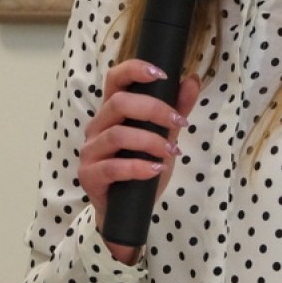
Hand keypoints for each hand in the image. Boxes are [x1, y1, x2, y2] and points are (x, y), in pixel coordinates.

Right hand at [79, 60, 200, 262]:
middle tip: (179, 121)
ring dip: (151, 141)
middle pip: (119, 103)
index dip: (135, 70)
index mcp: (112, 112)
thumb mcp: (164, 137)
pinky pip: (112, 167)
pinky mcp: (89, 176)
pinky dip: (138, 167)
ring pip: (117, 135)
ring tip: (172, 151)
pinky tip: (155, 170)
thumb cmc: (140, 169)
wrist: (125, 212)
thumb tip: (192, 80)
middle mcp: (96, 127)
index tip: (162, 74)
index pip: (114, 78)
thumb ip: (176, 110)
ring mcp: (90, 151)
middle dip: (154, 109)